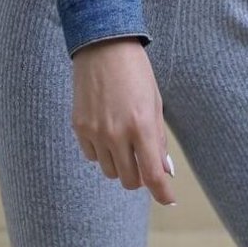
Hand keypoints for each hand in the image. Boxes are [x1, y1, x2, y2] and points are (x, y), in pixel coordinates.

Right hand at [71, 37, 176, 206]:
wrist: (102, 47)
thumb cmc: (136, 73)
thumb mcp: (155, 104)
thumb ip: (158, 141)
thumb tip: (165, 171)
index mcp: (141, 126)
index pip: (152, 175)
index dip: (162, 193)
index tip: (168, 199)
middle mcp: (117, 134)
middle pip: (129, 180)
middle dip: (140, 177)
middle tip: (143, 162)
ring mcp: (95, 132)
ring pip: (109, 171)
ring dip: (121, 165)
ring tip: (124, 142)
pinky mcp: (79, 127)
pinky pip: (92, 156)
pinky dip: (102, 153)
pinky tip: (107, 133)